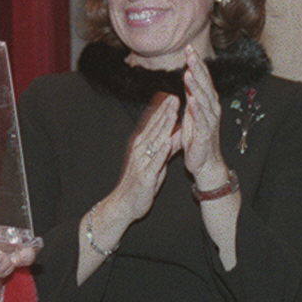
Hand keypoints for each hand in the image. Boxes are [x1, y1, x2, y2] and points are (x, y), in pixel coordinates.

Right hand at [104, 93, 180, 226]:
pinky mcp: (145, 176)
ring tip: (173, 113)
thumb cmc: (141, 183)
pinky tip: (167, 142)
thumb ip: (167, 148)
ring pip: (154, 141)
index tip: (173, 97)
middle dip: (165, 113)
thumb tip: (177, 134)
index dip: (163, 111)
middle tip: (175, 97)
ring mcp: (141, 162)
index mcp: (142, 146)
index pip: (154, 125)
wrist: (124, 205)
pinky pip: (154, 162)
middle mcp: (140, 151)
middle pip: (154, 129)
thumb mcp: (157, 163)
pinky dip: (161, 151)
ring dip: (163, 127)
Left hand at [181, 45, 225, 184]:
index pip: (203, 78)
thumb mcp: (192, 113)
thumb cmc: (198, 138)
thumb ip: (192, 95)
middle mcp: (212, 108)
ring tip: (188, 73)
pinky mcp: (206, 134)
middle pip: (205, 84)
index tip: (189, 48)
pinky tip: (192, 100)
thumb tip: (188, 76)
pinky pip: (202, 119)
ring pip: (204, 99)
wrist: (205, 163)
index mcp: (207, 102)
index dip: (197, 63)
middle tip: (190, 52)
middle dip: (197, 67)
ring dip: (197, 86)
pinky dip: (197, 109)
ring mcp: (210, 120)